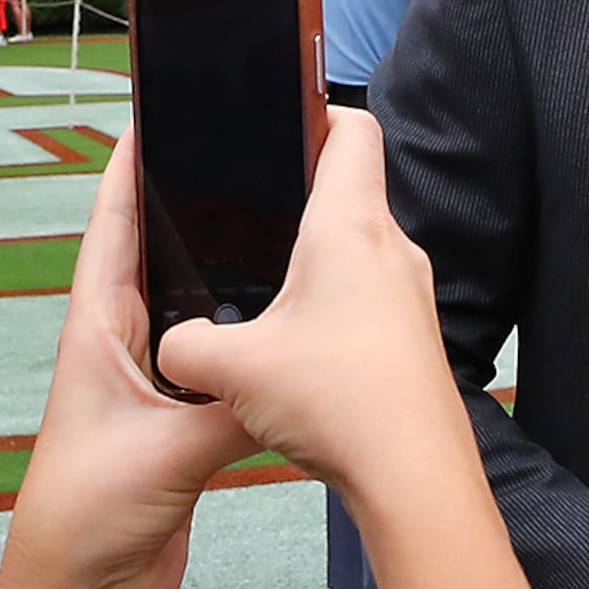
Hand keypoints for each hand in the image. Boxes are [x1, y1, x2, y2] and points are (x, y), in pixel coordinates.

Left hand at [0, 136, 265, 588]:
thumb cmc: (90, 518)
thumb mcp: (169, 452)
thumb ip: (232, 404)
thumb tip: (290, 369)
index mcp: (96, 331)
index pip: (114, 225)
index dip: (132, 166)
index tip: (159, 107)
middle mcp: (120, 347)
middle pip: (159, 253)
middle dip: (193, 201)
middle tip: (244, 151)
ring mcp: (151, 385)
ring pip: (195, 306)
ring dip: (226, 268)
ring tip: (278, 220)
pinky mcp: (180, 426)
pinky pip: (219, 362)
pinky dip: (247, 337)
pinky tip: (285, 322)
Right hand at [151, 112, 472, 508]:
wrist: (414, 477)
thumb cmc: (341, 404)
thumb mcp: (232, 370)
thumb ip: (186, 345)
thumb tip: (174, 346)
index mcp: (349, 227)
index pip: (351, 130)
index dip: (317, 111)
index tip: (283, 116)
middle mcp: (391, 250)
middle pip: (351, 191)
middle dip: (299, 198)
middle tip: (250, 214)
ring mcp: (410, 296)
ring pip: (358, 253)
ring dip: (315, 263)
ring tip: (266, 293)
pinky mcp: (413, 339)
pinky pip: (369, 302)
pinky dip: (333, 310)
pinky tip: (297, 351)